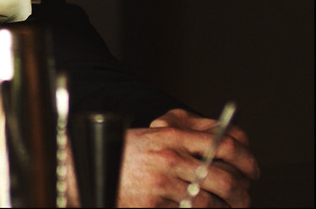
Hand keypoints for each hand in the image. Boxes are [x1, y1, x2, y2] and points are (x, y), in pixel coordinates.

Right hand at [116, 108, 259, 207]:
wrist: (87, 168)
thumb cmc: (121, 154)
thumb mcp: (151, 137)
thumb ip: (181, 141)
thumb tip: (218, 151)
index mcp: (171, 137)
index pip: (223, 144)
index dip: (246, 160)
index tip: (252, 170)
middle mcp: (169, 158)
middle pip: (224, 178)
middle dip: (241, 193)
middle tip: (243, 199)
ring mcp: (162, 183)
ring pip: (210, 201)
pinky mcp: (154, 204)